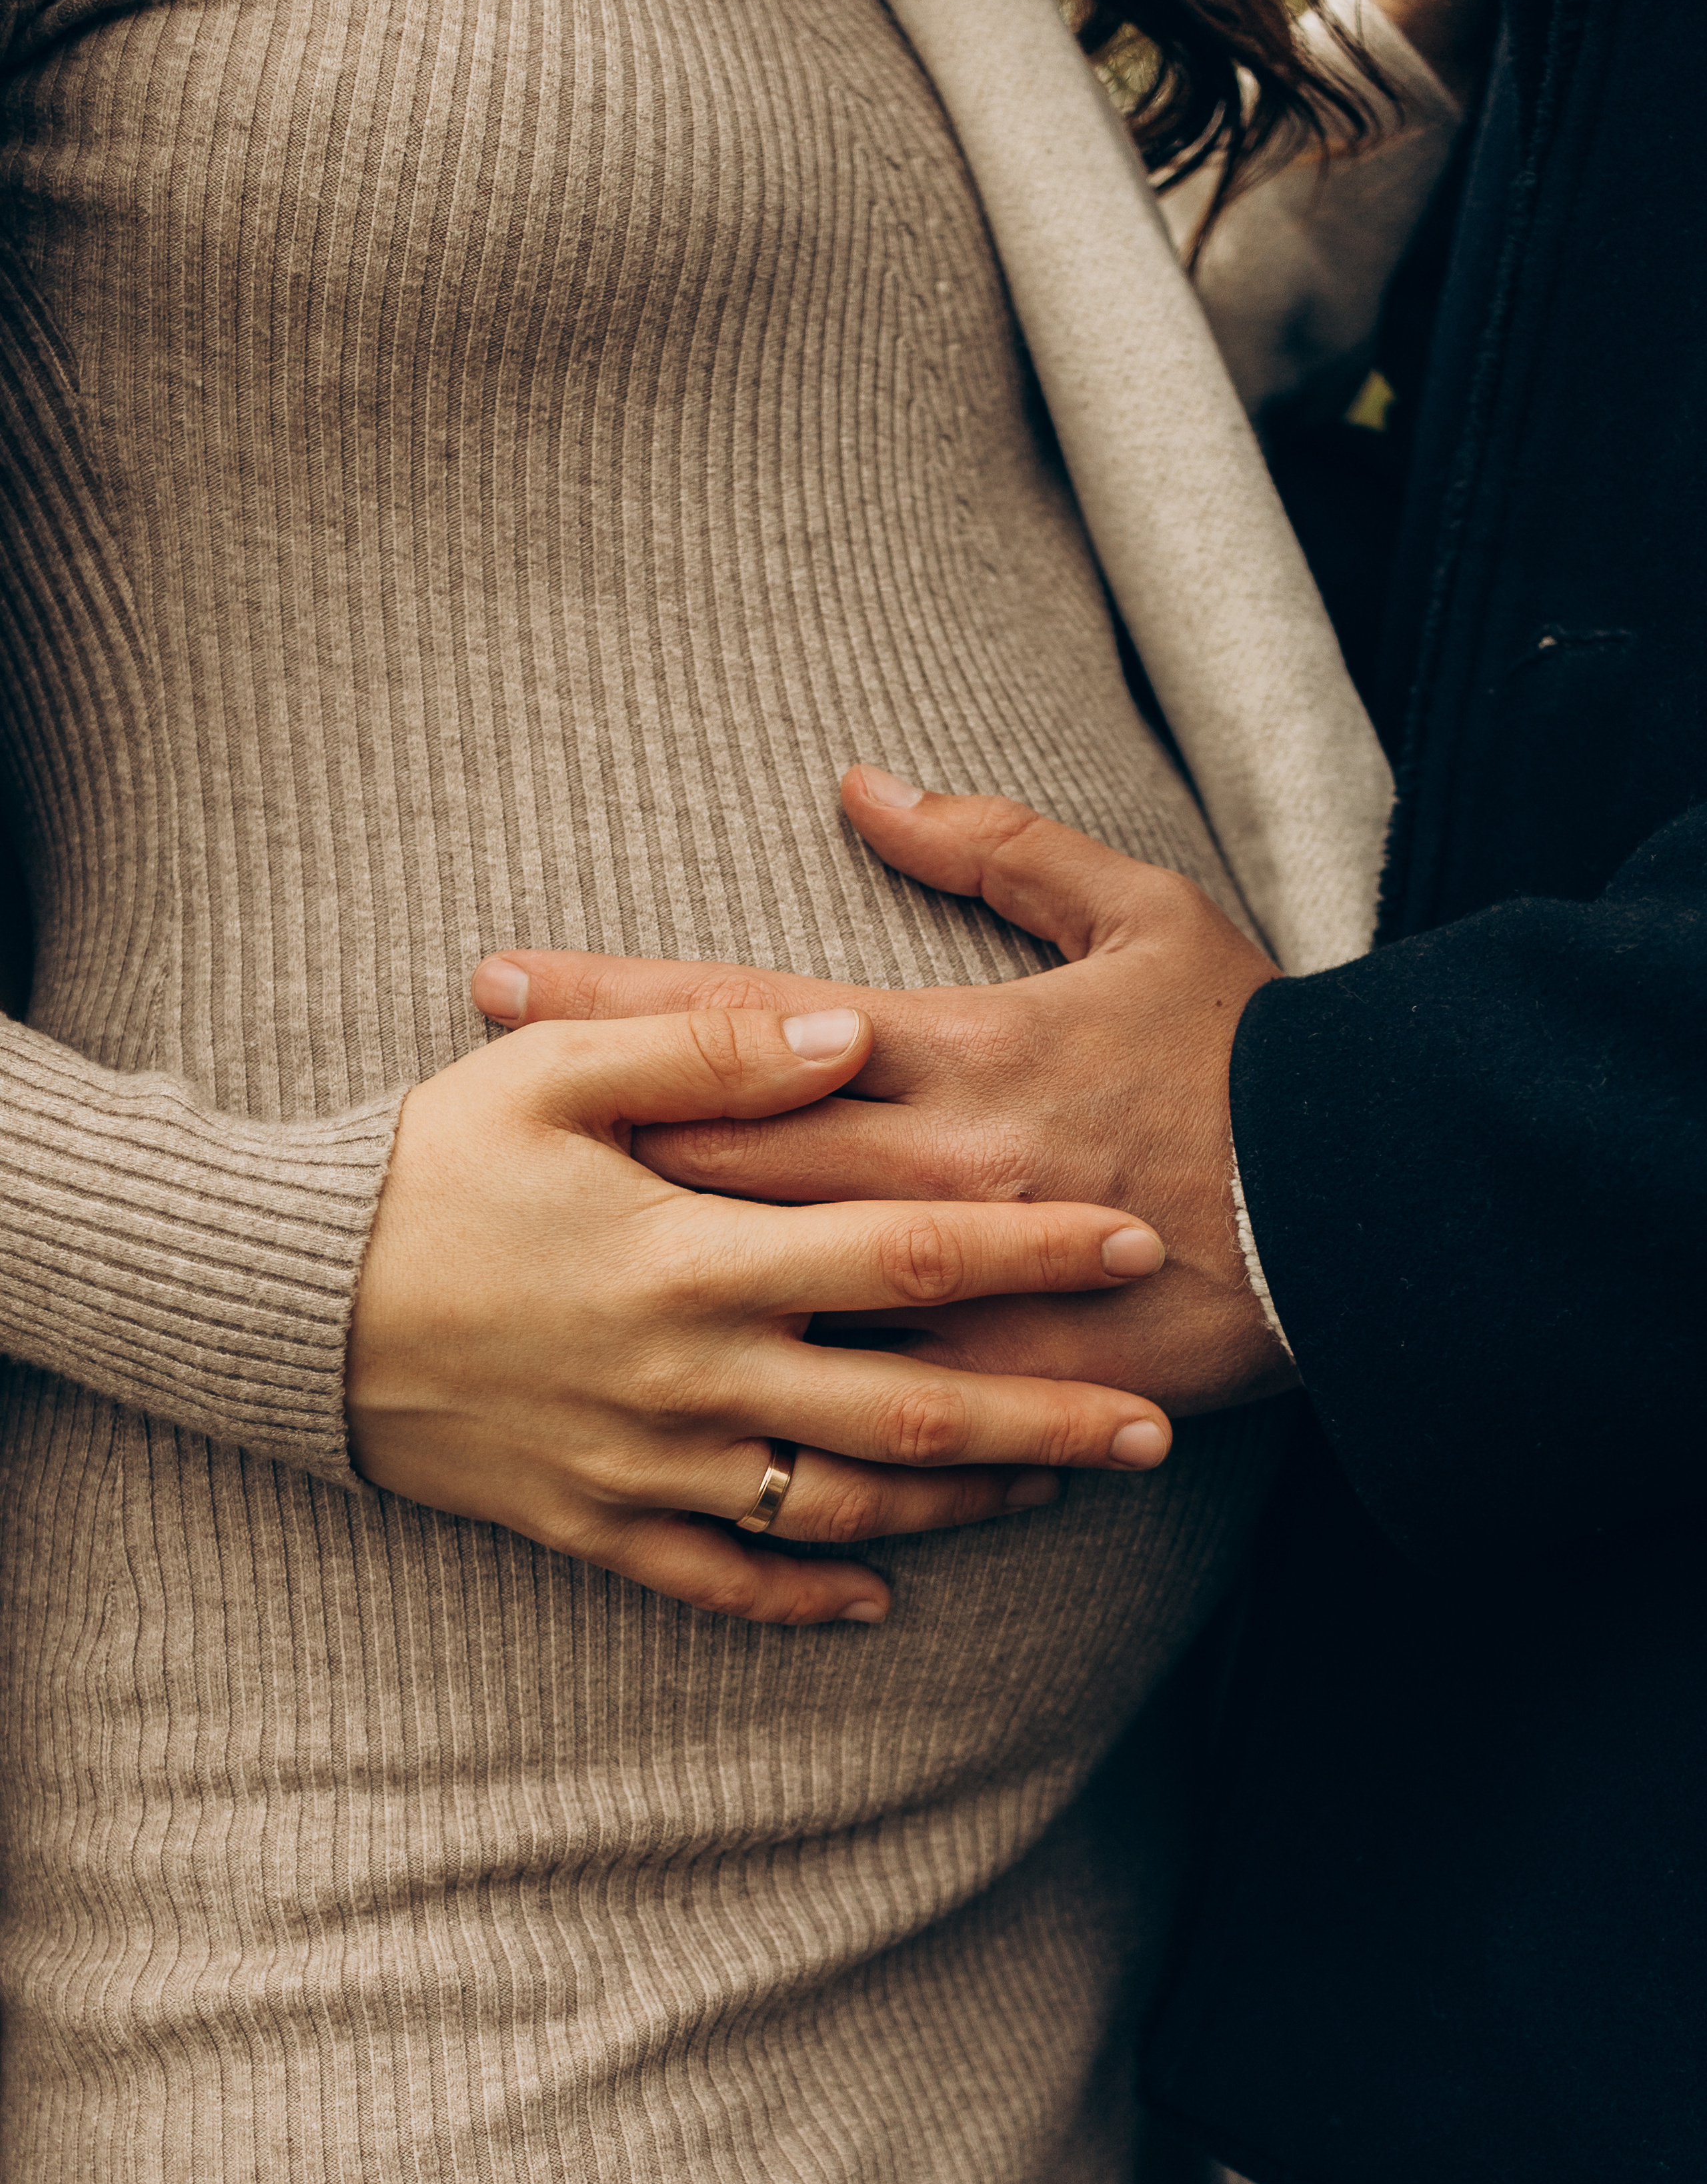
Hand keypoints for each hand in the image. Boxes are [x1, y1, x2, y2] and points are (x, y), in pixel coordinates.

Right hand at [347, 998, 1173, 1626]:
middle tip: (1159, 1422)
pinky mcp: (590, 1526)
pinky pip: (719, 1587)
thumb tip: (851, 1029)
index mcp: (694, 1256)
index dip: (1032, 1252)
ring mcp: (644, 1468)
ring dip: (959, 1508)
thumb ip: (711, 1042)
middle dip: (1048, 1418)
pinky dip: (805, 1604)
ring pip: (839, 1511)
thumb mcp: (553, 1072)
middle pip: (910, 1412)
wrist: (275, 1297)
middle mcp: (689, 1378)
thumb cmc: (423, 1165)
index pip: (907, 1257)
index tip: (1134, 1241)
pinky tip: (881, 1603)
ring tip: (1059, 1490)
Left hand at [470, 771, 1295, 1417]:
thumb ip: (997, 845)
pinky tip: (682, 1399)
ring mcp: (969, 1277)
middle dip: (581, 1121)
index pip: (747, 1017)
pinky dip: (781, 1385)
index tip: (500, 978)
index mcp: (960, 1046)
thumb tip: (864, 784)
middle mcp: (941, 1162)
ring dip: (648, 1258)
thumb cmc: (1249, 1046)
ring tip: (529, 1253)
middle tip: (455, 1112)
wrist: (1372, 1198)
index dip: (614, 995)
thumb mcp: (1141, 908)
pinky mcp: (1012, 1367)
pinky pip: (876, 1392)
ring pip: (774, 1276)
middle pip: (723, 1146)